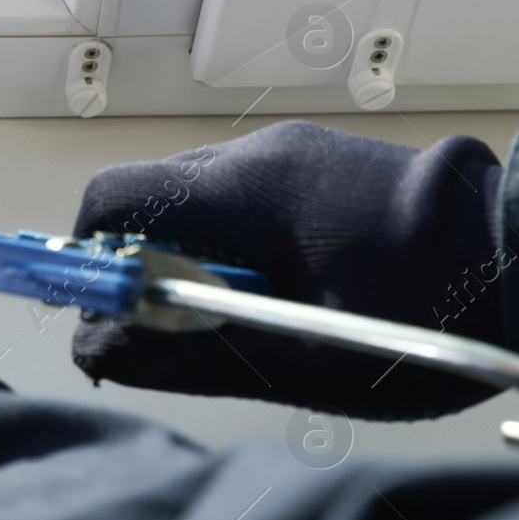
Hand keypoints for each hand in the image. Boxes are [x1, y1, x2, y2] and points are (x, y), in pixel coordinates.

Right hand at [70, 120, 505, 418]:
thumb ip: (185, 358)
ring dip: (193, 264)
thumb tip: (92, 351)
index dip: (87, 259)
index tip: (99, 316)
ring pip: (198, 205)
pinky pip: (246, 203)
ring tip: (245, 325)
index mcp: (248, 189)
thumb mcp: (302, 364)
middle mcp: (262, 156)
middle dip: (141, 271)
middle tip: (174, 338)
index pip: (114, 199)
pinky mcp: (325, 168)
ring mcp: (297, 155)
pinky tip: (285, 299)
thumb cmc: (431, 321)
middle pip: (151, 203)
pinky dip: (236, 250)